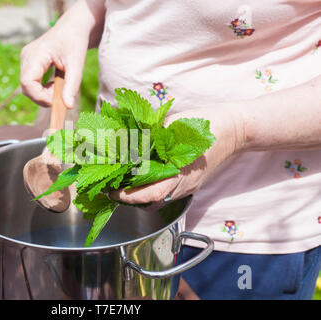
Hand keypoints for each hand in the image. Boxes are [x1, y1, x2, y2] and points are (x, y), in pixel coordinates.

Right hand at [20, 0, 104, 108]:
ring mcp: (26, 59)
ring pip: (27, 86)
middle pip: (26, 86)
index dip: (39, 96)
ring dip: (42, 93)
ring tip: (58, 87)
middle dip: (42, 96)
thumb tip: (68, 106)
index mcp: (36, 53)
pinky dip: (41, 88)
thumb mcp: (77, 65)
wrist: (73, 28)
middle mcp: (26, 56)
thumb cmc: (75, 42)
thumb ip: (72, 86)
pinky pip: (30, 82)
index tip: (55, 100)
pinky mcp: (29, 62)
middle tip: (60, 94)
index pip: (27, 82)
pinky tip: (53, 83)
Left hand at [110, 105, 243, 208]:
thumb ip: (151, 136)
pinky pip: (167, 193)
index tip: (112, 190)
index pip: (151, 194)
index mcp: (181, 173)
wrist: (236, 128)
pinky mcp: (190, 183)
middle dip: (130, 199)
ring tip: (123, 183)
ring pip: (159, 200)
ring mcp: (189, 186)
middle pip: (152, 202)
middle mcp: (184, 186)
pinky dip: (151, 190)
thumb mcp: (176, 125)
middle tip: (112, 187)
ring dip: (139, 196)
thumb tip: (126, 140)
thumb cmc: (208, 124)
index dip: (129, 196)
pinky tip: (142, 177)